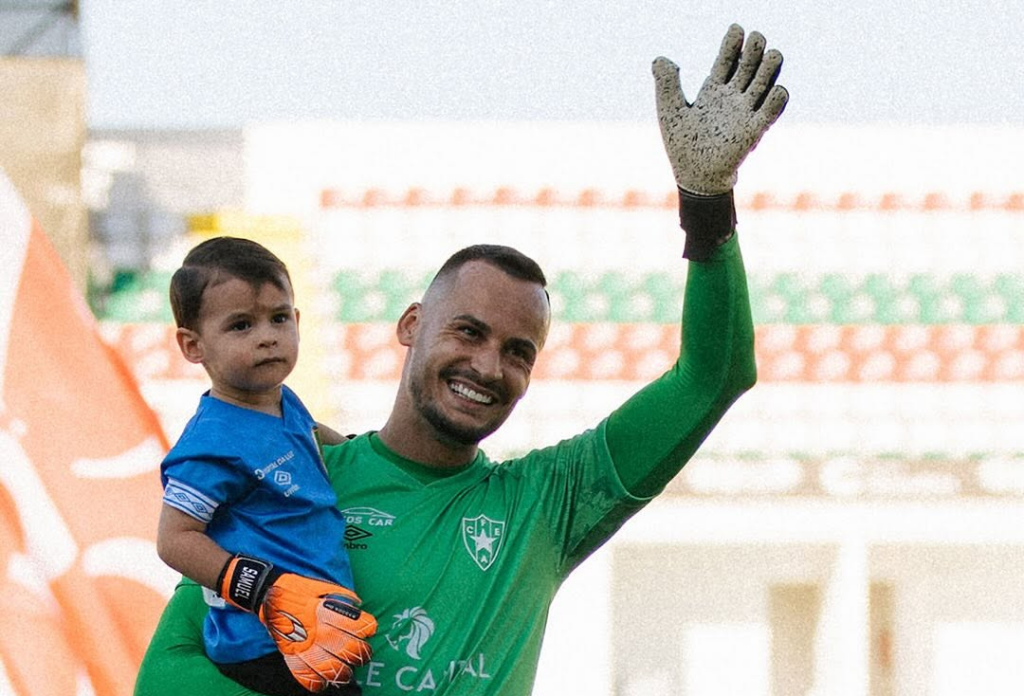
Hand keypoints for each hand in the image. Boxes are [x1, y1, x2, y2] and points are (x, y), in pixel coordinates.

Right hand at [219, 555, 376, 691]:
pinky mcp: (289, 653)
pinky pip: (303, 674)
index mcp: (326, 611)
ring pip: (328, 666)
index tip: (370, 630)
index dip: (367, 629)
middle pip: (345, 649)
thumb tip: (357, 605)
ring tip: (347, 673)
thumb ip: (340, 596)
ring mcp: (302, 643)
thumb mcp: (321, 587)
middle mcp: (316, 629)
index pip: (354, 625)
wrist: (267, 593)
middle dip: (360, 654)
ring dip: (341, 673)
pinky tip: (323, 682)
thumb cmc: (297, 589)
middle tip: (365, 655)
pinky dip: (315, 682)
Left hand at [653, 24, 788, 194]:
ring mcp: (745, 112)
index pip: (727, 59)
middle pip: (749, 65)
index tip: (737, 29)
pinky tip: (774, 89)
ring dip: (770, 67)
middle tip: (756, 38)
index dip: (733, 43)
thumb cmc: (682, 147)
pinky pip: (771, 109)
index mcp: (713, 90)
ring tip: (771, 54)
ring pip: (765, 81)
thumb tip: (660, 58)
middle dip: (755, 49)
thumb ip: (667, 84)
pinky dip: (777, 98)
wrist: (696, 178)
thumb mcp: (670, 112)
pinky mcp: (755, 130)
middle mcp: (732, 98)